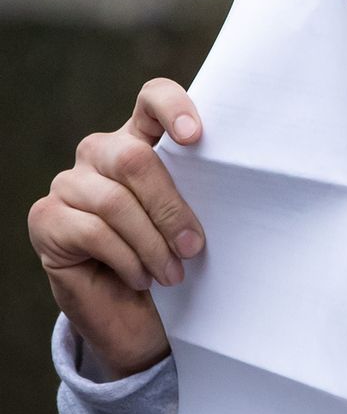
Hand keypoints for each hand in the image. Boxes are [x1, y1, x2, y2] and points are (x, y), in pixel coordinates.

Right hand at [28, 78, 205, 378]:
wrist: (136, 314)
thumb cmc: (173, 258)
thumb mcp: (193, 221)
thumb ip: (202, 193)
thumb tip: (233, 184)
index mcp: (143, 140)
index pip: (152, 98)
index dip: (172, 107)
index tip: (195, 137)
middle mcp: (101, 153)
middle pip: (134, 158)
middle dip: (170, 207)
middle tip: (194, 247)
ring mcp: (69, 183)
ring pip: (115, 201)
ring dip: (152, 245)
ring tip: (173, 274)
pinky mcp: (46, 218)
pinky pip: (92, 231)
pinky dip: (126, 259)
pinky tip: (141, 278)